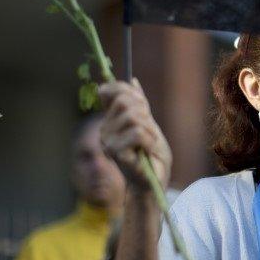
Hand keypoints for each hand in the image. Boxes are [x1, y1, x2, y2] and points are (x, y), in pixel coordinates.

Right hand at [98, 78, 171, 192]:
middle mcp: (104, 129)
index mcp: (110, 119)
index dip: (129, 91)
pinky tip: (148, 150)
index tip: (143, 104)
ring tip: (150, 143)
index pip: (111, 91)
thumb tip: (133, 80)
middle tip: (149, 130)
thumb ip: (140, 104)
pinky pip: (137, 133)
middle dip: (145, 113)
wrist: (155, 178)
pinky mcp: (115, 153)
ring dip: (150, 130)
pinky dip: (150, 140)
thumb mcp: (148, 123)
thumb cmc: (152, 153)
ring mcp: (108, 141)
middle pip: (125, 101)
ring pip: (133, 117)